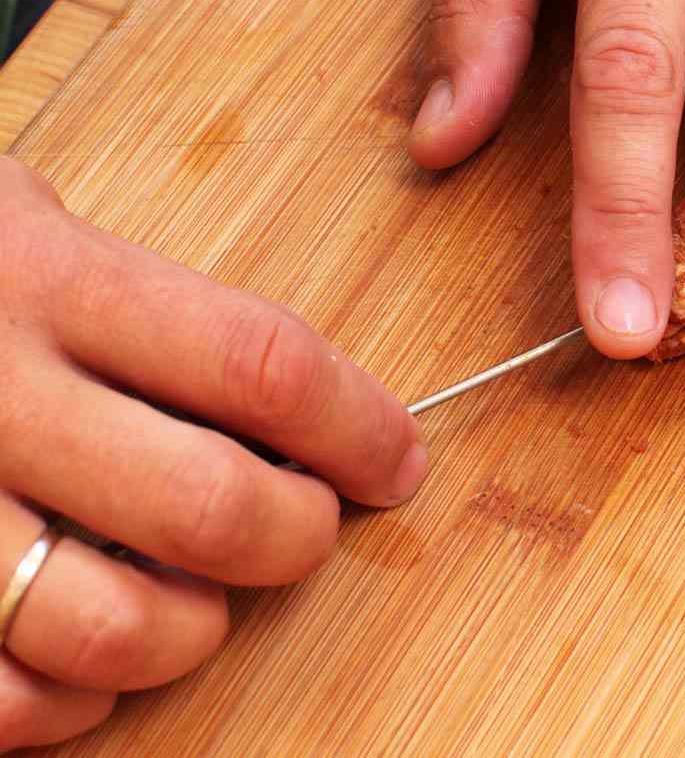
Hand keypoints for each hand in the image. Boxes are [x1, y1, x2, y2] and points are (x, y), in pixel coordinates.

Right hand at [0, 158, 425, 749]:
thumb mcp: (37, 229)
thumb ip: (156, 310)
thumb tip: (312, 412)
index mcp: (53, 282)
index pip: (262, 366)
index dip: (358, 428)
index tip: (395, 460)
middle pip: (209, 507)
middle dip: (296, 536)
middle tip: (304, 526)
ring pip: (113, 628)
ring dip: (191, 630)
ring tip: (194, 596)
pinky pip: (4, 703)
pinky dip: (71, 705)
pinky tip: (83, 657)